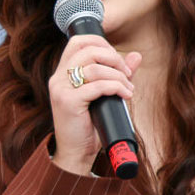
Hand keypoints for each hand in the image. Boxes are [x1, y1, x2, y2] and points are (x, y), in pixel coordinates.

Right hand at [48, 34, 141, 174]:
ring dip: (118, 76)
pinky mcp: (68, 102)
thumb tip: (136, 56)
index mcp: (63, 72)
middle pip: (88, 50)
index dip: (102, 44)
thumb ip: (118, 74)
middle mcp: (58, 77)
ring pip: (94, 68)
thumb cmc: (89, 125)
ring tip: (128, 88)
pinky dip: (116, 87)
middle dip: (114, 58)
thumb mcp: (104, 95)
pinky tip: (125, 95)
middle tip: (127, 74)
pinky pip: (97, 86)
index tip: (119, 61)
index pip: (79, 41)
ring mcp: (61, 89)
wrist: (77, 152)